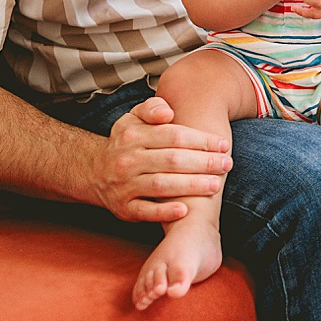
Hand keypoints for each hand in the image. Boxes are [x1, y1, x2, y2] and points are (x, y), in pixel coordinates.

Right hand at [93, 96, 232, 223]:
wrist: (93, 172)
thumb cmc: (126, 142)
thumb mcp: (132, 118)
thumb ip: (151, 108)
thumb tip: (168, 111)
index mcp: (133, 135)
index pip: (174, 136)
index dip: (201, 140)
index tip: (223, 144)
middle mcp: (127, 160)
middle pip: (172, 161)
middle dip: (203, 163)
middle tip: (227, 164)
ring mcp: (125, 186)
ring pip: (162, 186)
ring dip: (192, 186)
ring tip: (216, 184)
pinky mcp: (124, 208)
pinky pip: (146, 211)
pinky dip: (165, 212)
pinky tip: (185, 210)